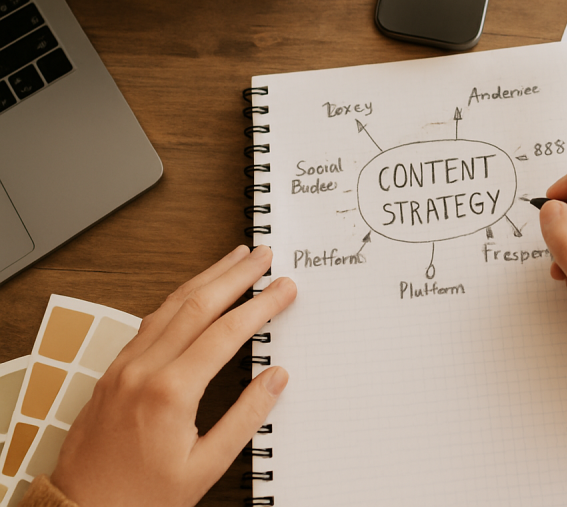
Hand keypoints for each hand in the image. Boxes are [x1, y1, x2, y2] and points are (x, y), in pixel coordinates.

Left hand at [50, 245, 296, 506]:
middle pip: (198, 305)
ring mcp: (124, 367)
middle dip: (235, 275)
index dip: (260, 306)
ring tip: (233, 259)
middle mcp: (143, 370)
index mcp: (170, 392)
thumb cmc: (142, 497)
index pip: (226, 333)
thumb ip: (245, 418)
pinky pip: (149, 322)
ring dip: (206, 278)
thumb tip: (276, 379)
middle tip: (263, 255)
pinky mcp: (112, 372)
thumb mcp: (206, 466)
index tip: (284, 289)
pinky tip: (192, 292)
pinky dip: (177, 299)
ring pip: (170, 306)